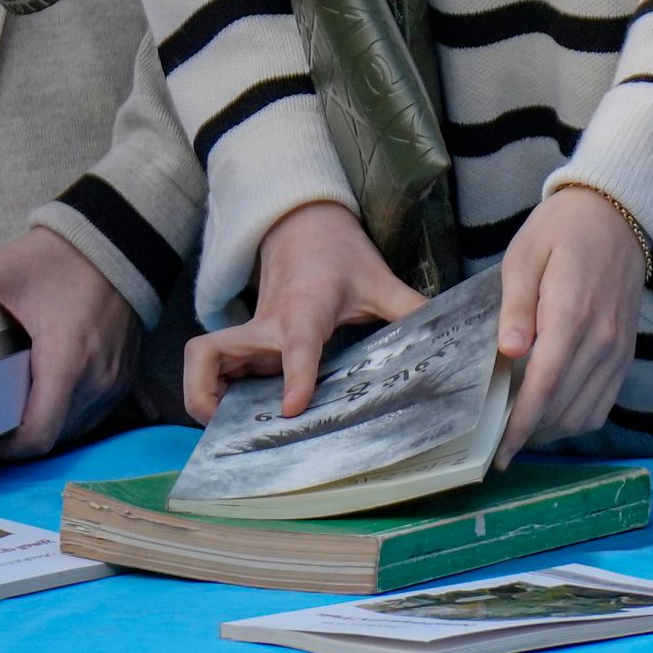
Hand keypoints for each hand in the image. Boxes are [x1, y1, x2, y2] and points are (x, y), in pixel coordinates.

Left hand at [0, 227, 135, 458]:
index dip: (1, 448)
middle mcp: (97, 378)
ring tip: (6, 414)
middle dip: (13, 442)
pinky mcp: (123, 374)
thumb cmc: (65, 256)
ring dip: (40, 430)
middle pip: (51, 439)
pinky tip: (40, 399)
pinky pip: (91, 415)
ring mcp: (115, 379)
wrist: (124, 236)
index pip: (36, 434)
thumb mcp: (1, 268)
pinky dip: (63, 417)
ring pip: (73, 431)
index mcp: (67, 360)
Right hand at [186, 200, 424, 420]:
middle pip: (211, 357)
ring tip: (228, 428)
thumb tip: (448, 331)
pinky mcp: (243, 342)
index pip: (297, 345)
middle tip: (228, 428)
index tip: (292, 410)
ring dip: (203, 396)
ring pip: (203, 363)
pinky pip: (216, 370)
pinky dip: (215, 392)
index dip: (295, 376)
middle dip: (204, 396)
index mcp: (305, 310)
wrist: (303, 224)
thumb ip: (410, 308)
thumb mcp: (379, 280)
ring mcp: (249, 335)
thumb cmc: (340, 254)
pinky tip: (241, 413)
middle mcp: (266, 325)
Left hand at [495, 186, 645, 460]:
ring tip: (521, 428)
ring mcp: (619, 348)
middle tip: (496, 442)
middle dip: (527, 433)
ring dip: (552, 429)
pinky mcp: (627, 352)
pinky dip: (577, 418)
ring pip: (585, 413)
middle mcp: (601, 338)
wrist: (619, 213)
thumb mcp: (525, 254)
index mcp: (572, 312)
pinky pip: (604, 403)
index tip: (496, 451)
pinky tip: (552, 412)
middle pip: (562, 407)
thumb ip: (516, 305)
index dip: (518, 425)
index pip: (544, 385)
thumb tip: (509, 352)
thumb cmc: (562, 230)